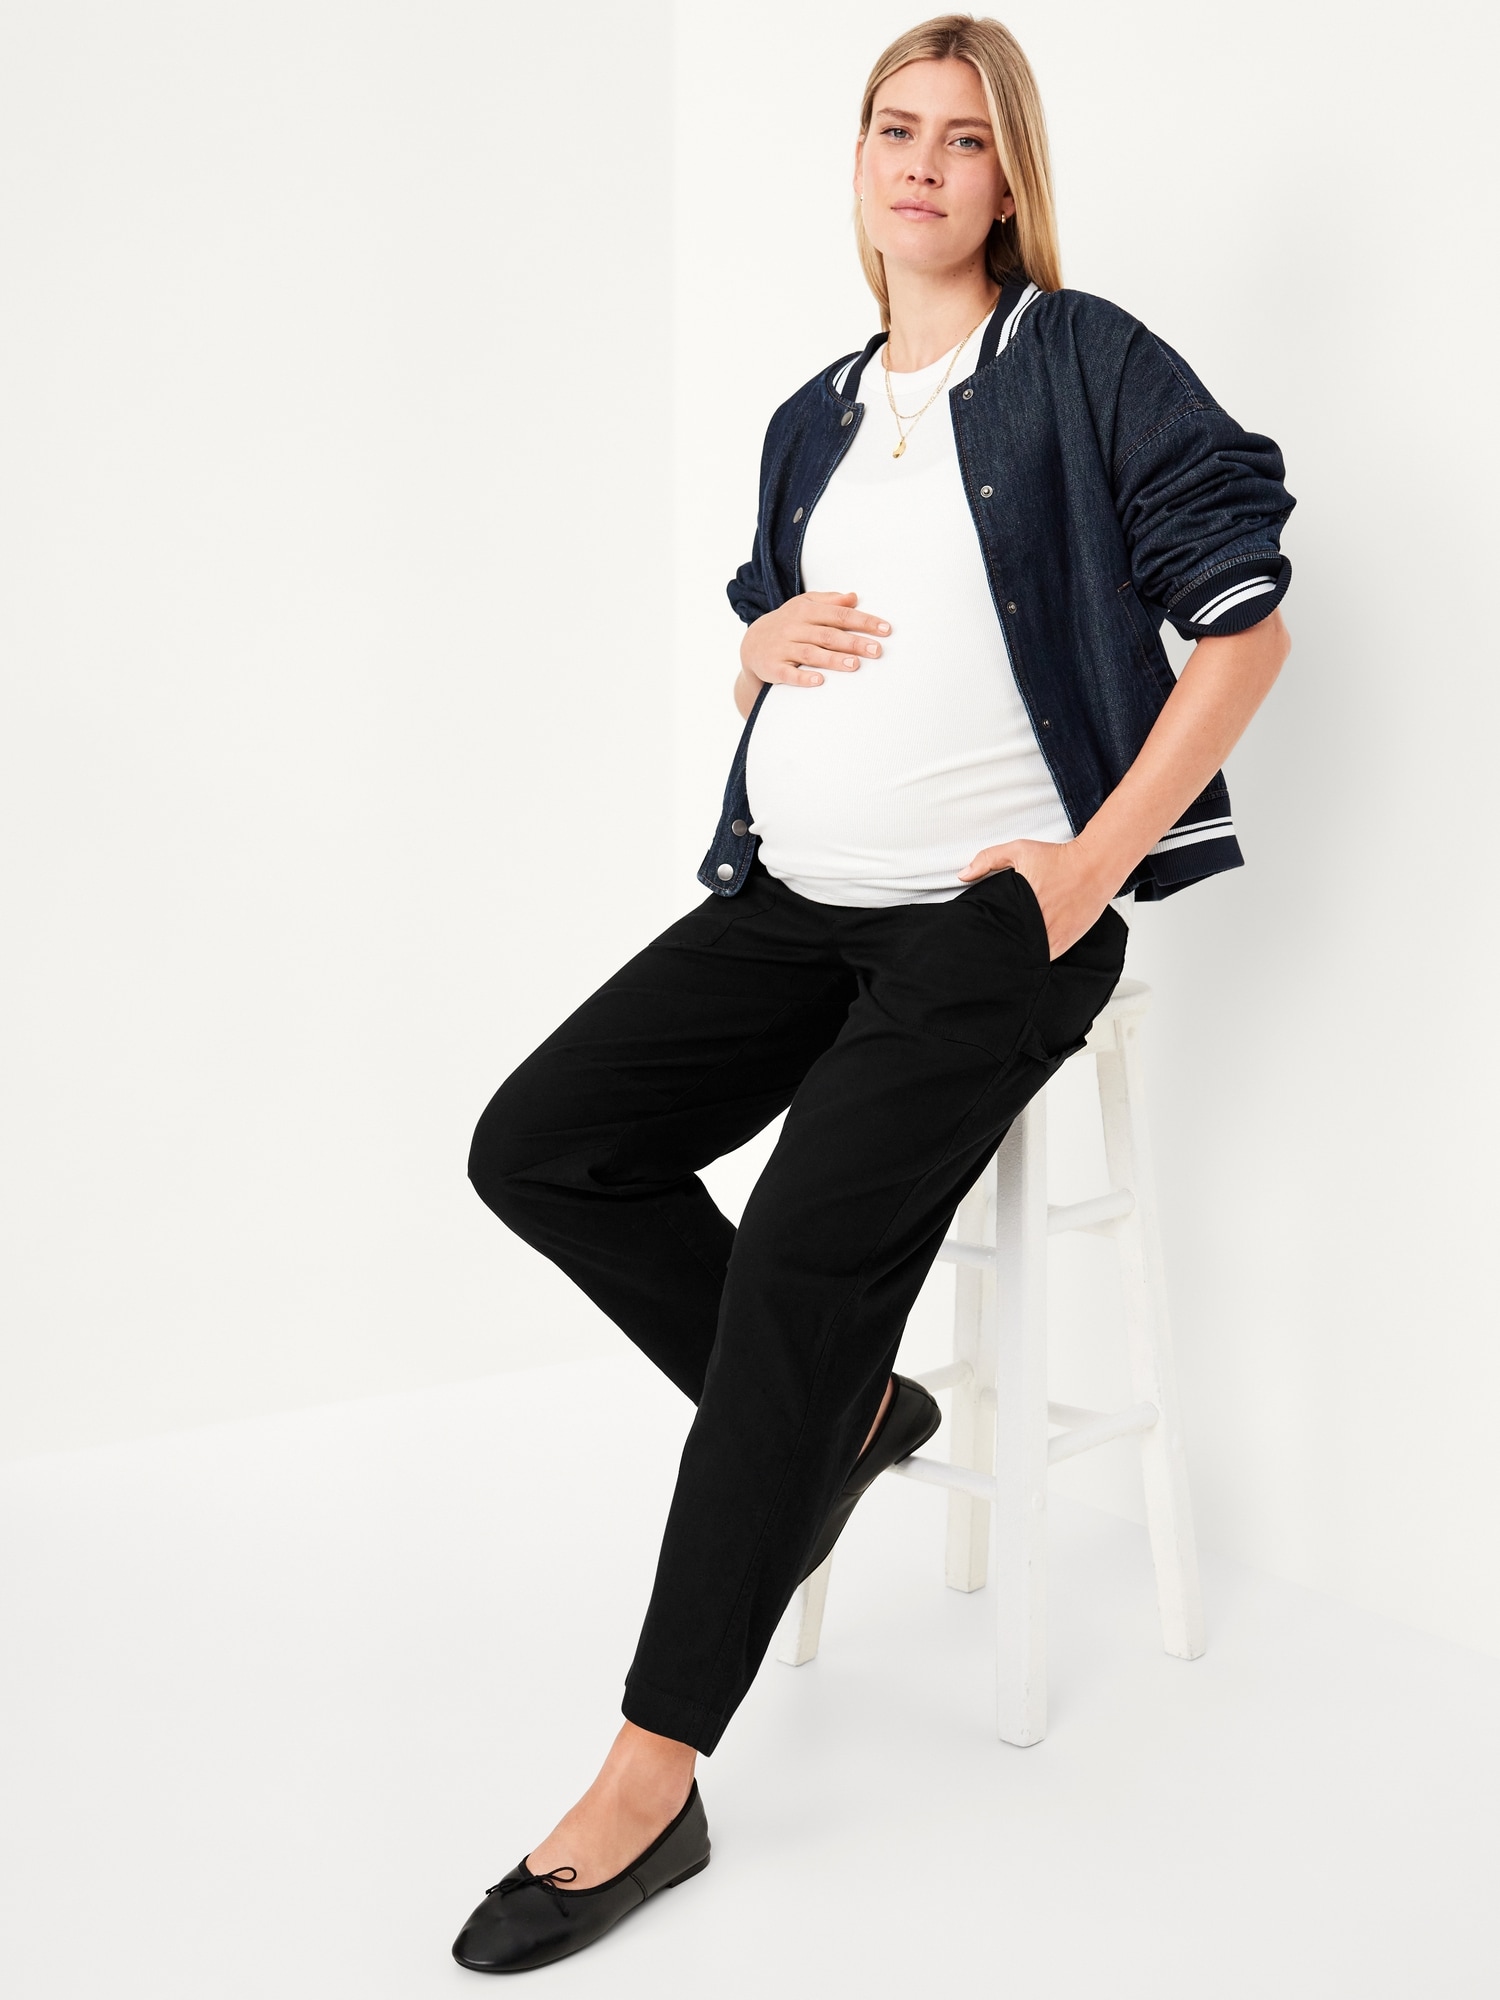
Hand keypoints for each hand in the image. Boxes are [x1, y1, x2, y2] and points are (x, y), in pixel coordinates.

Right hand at [740, 591, 889, 692]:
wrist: (750, 644)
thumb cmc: (787, 624)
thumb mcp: (804, 606)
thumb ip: (829, 601)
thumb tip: (854, 597)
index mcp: (806, 611)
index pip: (839, 615)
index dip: (863, 621)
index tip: (885, 630)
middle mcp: (794, 627)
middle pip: (828, 634)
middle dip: (854, 642)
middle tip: (877, 651)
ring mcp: (783, 648)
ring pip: (811, 653)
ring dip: (833, 659)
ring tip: (855, 665)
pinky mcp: (773, 667)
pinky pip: (788, 673)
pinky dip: (803, 678)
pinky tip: (820, 681)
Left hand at [957, 838, 1112, 960]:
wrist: (1096, 865)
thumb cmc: (1058, 858)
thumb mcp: (1020, 850)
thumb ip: (989, 859)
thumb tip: (964, 874)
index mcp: (1023, 908)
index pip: (998, 934)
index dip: (986, 939)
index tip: (979, 938)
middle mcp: (1039, 927)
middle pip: (1011, 948)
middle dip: (1000, 948)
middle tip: (988, 949)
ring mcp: (1055, 938)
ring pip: (1028, 957)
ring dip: (1018, 955)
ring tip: (1005, 953)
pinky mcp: (1067, 942)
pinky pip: (1047, 957)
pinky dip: (1037, 956)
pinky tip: (1027, 952)